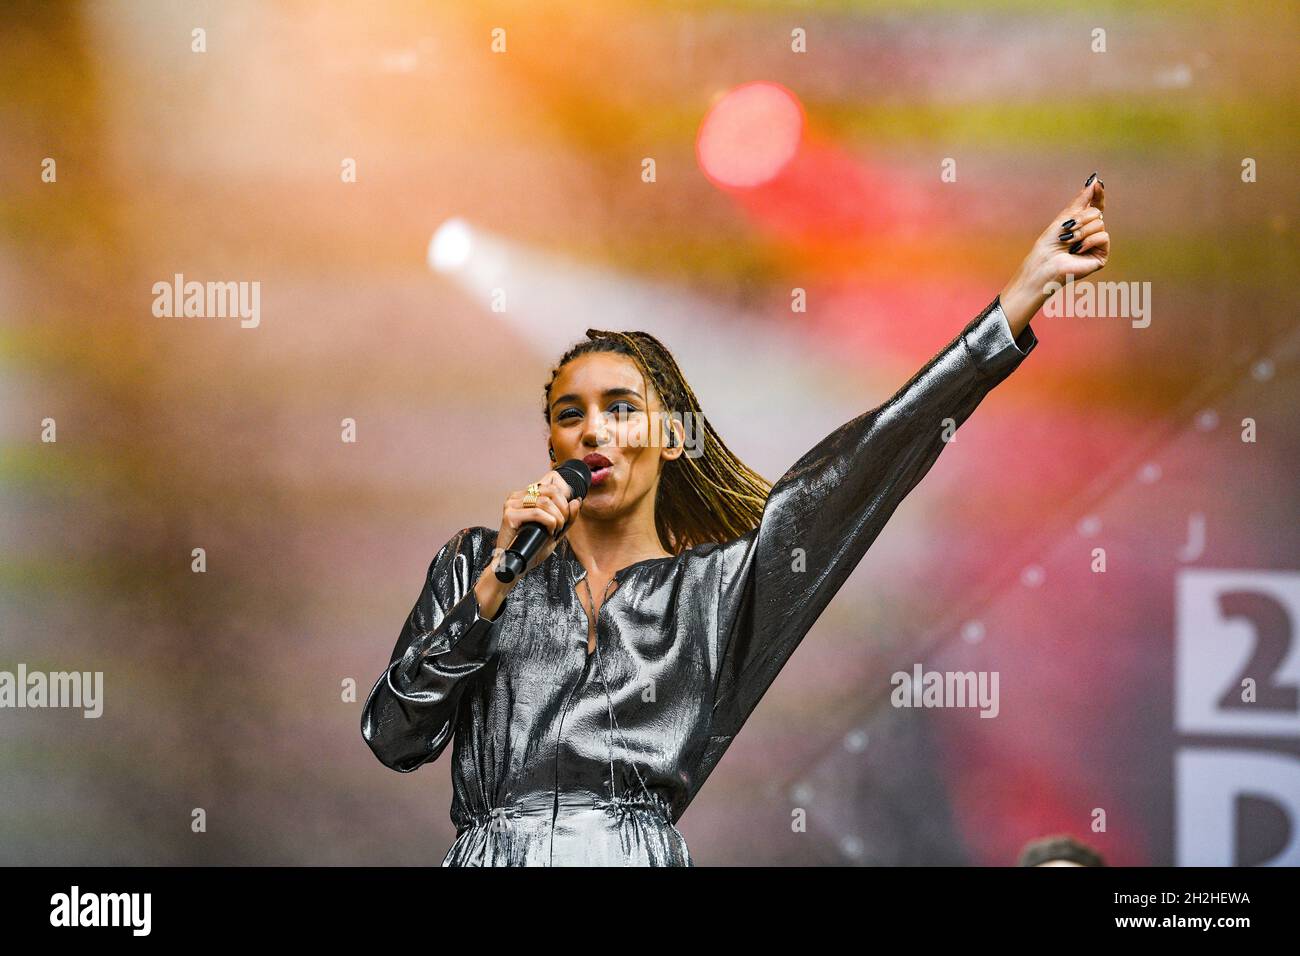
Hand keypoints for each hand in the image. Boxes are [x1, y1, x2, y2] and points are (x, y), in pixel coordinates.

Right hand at [488, 470, 583, 584]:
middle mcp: (517, 496)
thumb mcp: (556, 530)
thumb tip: (576, 501)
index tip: (566, 518)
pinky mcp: (509, 515)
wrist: (516, 565)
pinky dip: (549, 522)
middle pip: (551, 491)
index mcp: (525, 495)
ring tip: (556, 530)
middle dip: (563, 508)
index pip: (552, 486)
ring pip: (545, 501)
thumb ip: (567, 517)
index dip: (565, 501)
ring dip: (557, 517)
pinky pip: (537, 513)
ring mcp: (511, 504)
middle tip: (562, 524)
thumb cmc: (533, 547)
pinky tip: (550, 532)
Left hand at [998, 174, 1109, 332]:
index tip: (1098, 183)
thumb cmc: (1049, 245)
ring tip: (1069, 243)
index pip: (1095, 206)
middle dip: (1080, 219)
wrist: (1044, 265)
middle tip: (1067, 230)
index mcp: (1082, 225)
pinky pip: (1103, 237)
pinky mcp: (1101, 256)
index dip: (1097, 195)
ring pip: (1100, 223)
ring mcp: (1097, 245)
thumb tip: (1095, 181)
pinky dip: (1089, 241)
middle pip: (1096, 213)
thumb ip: (1081, 200)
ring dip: (1081, 231)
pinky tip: (1078, 250)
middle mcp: (1091, 234)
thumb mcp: (1064, 218)